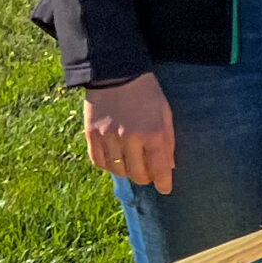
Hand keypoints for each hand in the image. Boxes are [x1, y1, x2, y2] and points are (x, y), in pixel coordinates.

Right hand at [83, 75, 174, 192]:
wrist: (116, 73)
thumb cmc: (146, 93)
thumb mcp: (165, 113)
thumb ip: (168, 141)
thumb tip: (169, 167)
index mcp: (153, 132)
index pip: (160, 168)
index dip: (163, 182)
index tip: (166, 189)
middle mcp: (130, 139)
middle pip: (138, 174)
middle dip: (146, 178)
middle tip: (149, 174)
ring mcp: (109, 138)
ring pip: (119, 170)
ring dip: (128, 171)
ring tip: (132, 164)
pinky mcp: (92, 136)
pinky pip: (99, 162)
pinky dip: (109, 165)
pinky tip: (116, 160)